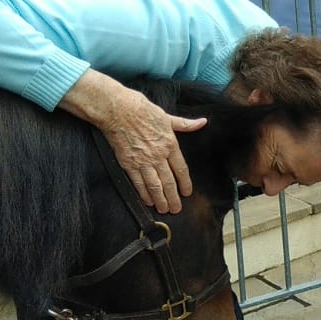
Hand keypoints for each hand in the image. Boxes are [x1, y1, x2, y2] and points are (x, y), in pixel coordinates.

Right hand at [61, 71, 206, 212]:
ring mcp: (142, 160)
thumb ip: (185, 124)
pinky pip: (137, 182)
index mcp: (170, 144)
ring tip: (164, 209)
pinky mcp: (128, 163)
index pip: (181, 169)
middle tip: (176, 209)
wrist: (118, 109)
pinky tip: (147, 200)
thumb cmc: (142, 110)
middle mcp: (158, 155)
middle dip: (173, 198)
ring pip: (154, 185)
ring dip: (160, 199)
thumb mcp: (167, 116)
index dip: (185, 183)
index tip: (187, 193)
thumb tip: (202, 122)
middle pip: (169, 182)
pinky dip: (143, 193)